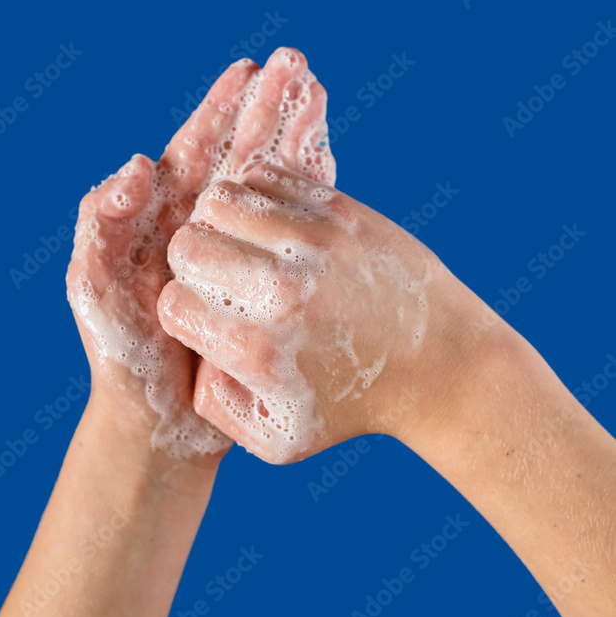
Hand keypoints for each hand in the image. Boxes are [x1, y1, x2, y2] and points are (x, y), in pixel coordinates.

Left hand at [67, 50, 334, 458]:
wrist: (164, 417)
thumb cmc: (122, 354)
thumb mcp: (94, 285)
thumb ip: (100, 224)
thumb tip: (137, 164)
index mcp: (165, 215)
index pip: (198, 148)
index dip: (222, 110)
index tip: (247, 71)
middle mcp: (209, 227)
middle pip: (242, 154)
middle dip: (266, 109)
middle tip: (294, 63)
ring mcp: (246, 254)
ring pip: (274, 182)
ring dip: (294, 135)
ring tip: (317, 90)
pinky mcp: (271, 283)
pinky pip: (294, 225)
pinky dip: (311, 188)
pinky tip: (330, 155)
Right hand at [157, 165, 482, 462]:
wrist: (442, 366)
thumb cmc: (352, 405)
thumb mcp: (277, 440)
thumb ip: (216, 404)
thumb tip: (194, 348)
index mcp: (258, 350)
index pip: (173, 304)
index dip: (184, 311)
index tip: (212, 318)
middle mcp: (282, 292)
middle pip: (187, 245)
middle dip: (192, 263)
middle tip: (222, 279)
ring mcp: (314, 244)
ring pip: (219, 200)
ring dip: (221, 224)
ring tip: (244, 248)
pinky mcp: (341, 212)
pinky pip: (265, 176)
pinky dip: (257, 197)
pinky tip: (274, 228)